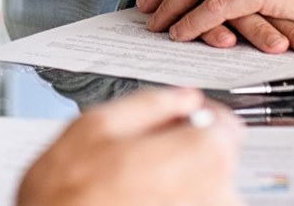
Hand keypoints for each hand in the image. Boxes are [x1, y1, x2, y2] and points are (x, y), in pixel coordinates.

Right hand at [18, 87, 241, 205]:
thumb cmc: (67, 195)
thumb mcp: (96, 126)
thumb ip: (149, 103)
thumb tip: (180, 98)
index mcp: (199, 155)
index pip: (227, 124)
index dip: (198, 115)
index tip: (178, 117)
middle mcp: (214, 193)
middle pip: (215, 157)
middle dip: (185, 147)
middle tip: (142, 152)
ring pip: (203, 187)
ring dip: (177, 179)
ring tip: (134, 184)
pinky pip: (191, 205)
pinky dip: (171, 200)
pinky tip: (138, 201)